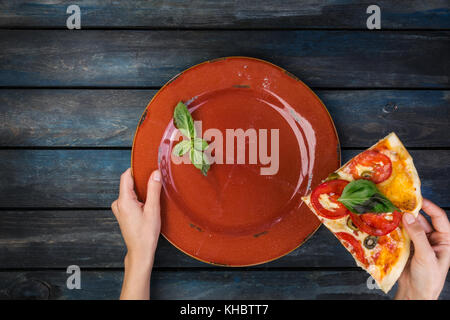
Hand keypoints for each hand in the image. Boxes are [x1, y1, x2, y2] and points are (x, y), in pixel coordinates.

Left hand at [111, 168, 161, 298]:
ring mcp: (119, 209)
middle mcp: (118, 203)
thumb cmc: (146, 234)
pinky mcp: (122, 213)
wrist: (140, 251)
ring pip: (129, 191)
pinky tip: (149, 202)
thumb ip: (153, 189)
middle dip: (141, 179)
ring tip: (154, 192)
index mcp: (123, 201)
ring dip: (141, 189)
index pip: (126, 176)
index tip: (147, 165)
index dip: (137, 169)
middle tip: (155, 178)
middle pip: (128, 183)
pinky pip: (130, 198)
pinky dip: (139, 197)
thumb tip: (155, 173)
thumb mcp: (153, 209)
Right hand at [395, 199, 449, 299]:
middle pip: (422, 220)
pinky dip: (394, 229)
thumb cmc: (428, 278)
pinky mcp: (407, 247)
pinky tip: (387, 224)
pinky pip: (401, 234)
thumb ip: (418, 235)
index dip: (429, 207)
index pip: (439, 218)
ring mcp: (419, 243)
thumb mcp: (426, 256)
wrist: (416, 294)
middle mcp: (432, 239)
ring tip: (390, 211)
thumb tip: (408, 216)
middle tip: (398, 203)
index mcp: (445, 240)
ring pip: (410, 226)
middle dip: (411, 212)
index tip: (417, 198)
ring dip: (401, 220)